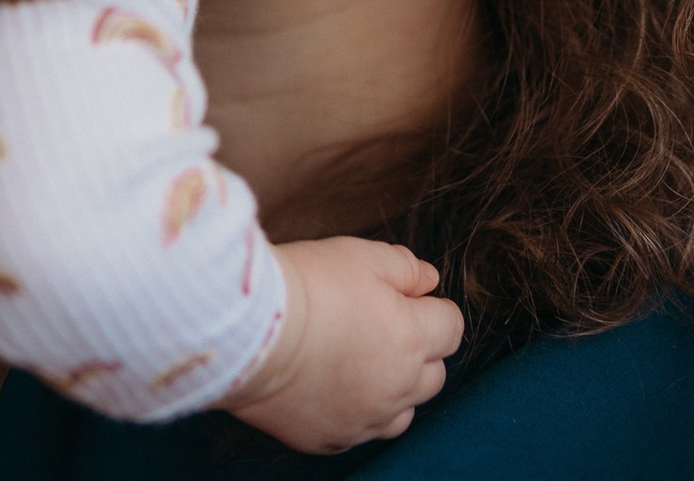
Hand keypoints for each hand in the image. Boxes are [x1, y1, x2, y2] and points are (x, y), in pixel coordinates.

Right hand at [218, 237, 463, 453]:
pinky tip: (329, 385)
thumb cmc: (302, 286)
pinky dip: (355, 410)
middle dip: (418, 349)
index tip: (403, 298)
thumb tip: (429, 281)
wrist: (242, 330)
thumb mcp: (358, 255)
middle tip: (378, 325)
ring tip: (357, 361)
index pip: (451, 327)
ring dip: (393, 388)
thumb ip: (405, 267)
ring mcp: (364, 418)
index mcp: (412, 338)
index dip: (430, 308)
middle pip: (434, 374)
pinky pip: (360, 430)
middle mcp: (397, 387)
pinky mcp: (330, 437)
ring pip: (403, 411)